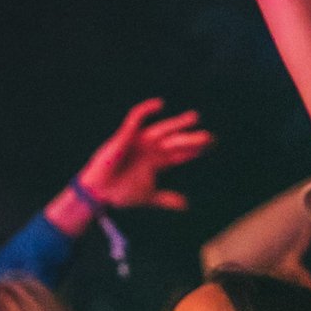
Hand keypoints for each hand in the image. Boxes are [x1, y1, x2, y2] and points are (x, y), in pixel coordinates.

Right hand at [75, 99, 208, 210]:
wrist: (99, 192)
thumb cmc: (120, 193)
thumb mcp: (149, 197)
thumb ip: (166, 199)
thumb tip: (186, 205)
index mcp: (156, 162)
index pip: (179, 154)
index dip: (194, 150)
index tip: (210, 147)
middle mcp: (150, 149)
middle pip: (175, 142)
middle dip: (191, 139)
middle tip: (210, 137)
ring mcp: (138, 141)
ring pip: (162, 130)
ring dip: (177, 124)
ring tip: (194, 118)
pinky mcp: (125, 135)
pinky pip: (136, 118)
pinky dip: (146, 110)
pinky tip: (160, 104)